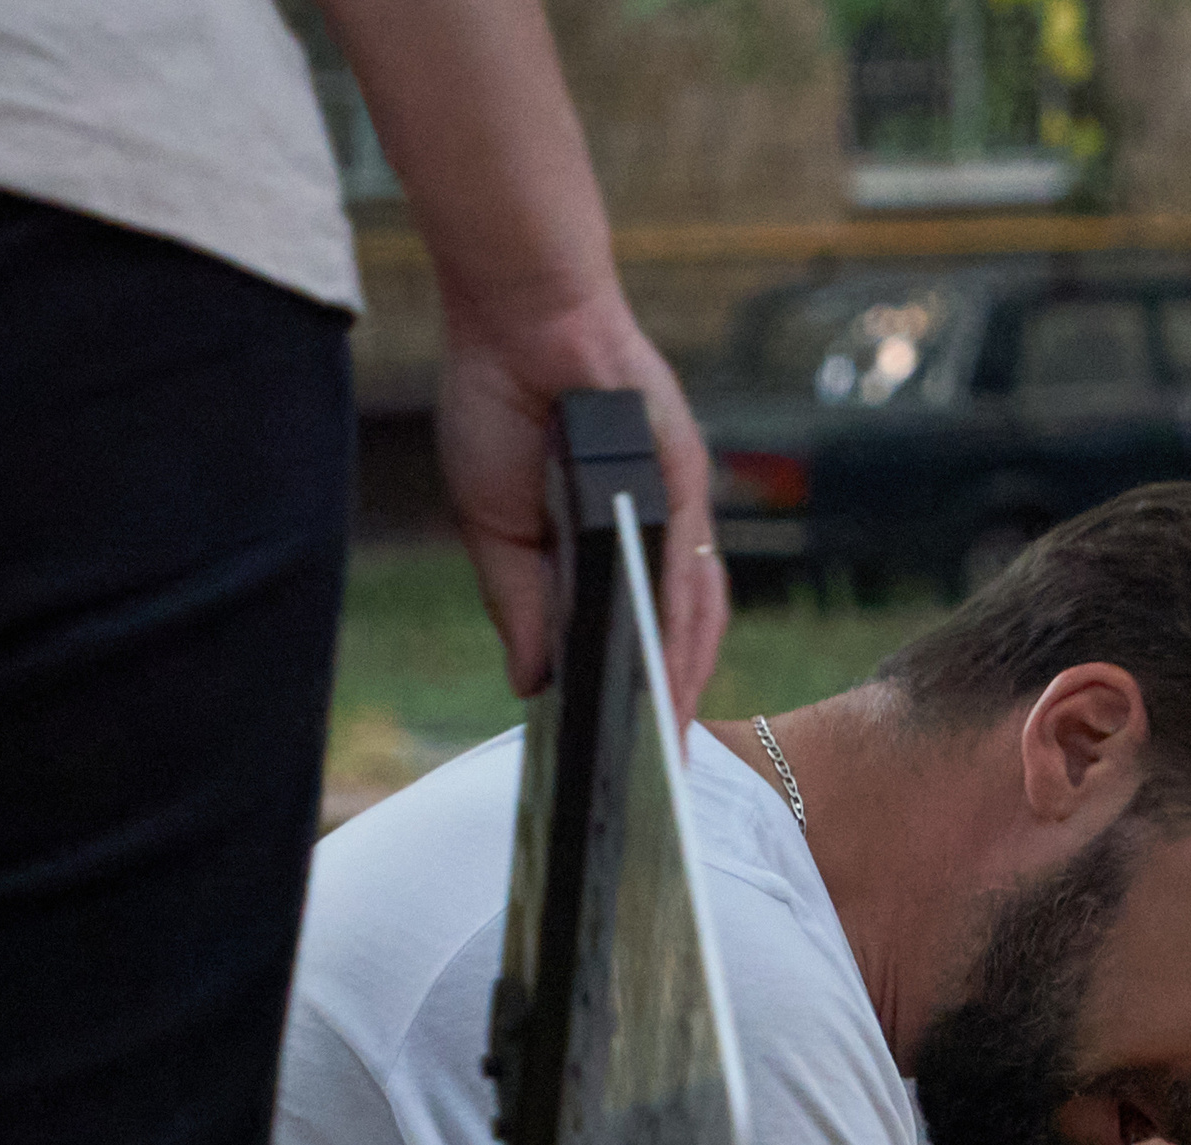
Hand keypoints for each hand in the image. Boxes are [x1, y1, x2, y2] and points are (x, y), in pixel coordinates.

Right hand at [436, 296, 727, 725]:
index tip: (631, 762)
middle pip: (677, 642)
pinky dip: (681, 631)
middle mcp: (655, 537)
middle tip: (663, 781)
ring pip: (693, 620)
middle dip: (669, 713)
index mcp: (613, 548)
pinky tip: (671, 678)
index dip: (637, 699)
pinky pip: (689, 571)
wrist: (516, 317)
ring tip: (667, 749)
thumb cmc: (501, 408)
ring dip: (682, 688)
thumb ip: (521, 609)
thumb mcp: (497, 530)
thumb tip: (533, 686)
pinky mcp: (685, 483)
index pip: (636, 639)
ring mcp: (676, 512)